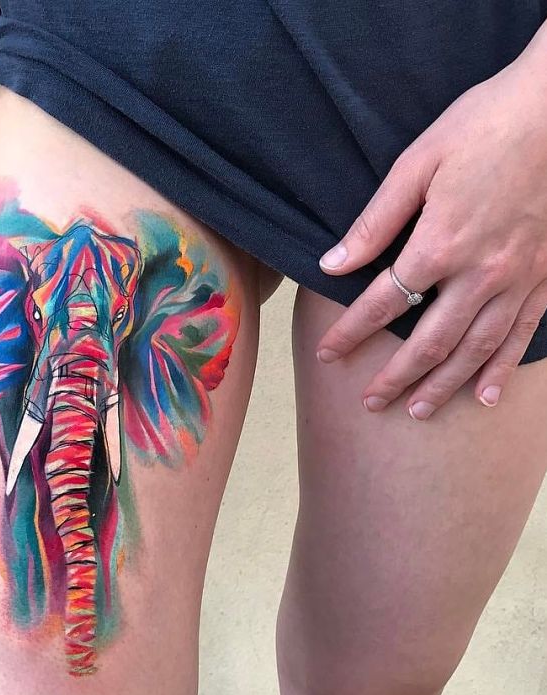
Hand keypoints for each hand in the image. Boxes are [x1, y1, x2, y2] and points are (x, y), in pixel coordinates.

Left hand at [315, 25, 546, 420]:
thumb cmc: (483, 126)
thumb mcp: (417, 164)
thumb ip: (374, 222)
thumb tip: (332, 264)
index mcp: (440, 244)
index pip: (382, 304)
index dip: (351, 333)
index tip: (328, 355)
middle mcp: (480, 273)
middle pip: (428, 341)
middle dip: (395, 377)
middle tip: (371, 404)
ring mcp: (518, 278)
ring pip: (474, 348)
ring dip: (442, 384)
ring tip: (417, 410)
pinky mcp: (545, 276)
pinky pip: (522, 334)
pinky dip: (501, 368)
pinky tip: (484, 395)